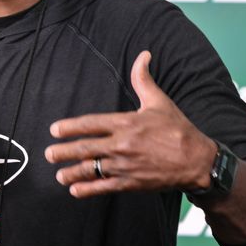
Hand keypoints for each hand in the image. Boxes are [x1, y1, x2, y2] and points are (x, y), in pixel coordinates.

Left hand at [44, 51, 215, 197]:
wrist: (197, 161)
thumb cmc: (178, 130)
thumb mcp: (159, 102)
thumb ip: (143, 79)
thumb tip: (143, 55)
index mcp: (126, 123)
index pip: (90, 124)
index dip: (70, 127)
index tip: (54, 130)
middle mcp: (122, 145)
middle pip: (85, 148)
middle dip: (63, 151)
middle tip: (49, 153)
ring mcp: (125, 166)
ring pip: (91, 170)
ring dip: (71, 173)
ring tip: (58, 175)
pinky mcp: (131, 183)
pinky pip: (104, 187)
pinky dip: (88, 189)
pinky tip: (75, 190)